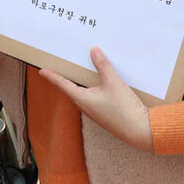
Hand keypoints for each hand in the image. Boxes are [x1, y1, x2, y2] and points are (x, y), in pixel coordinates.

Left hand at [39, 47, 153, 151]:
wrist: (141, 131)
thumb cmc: (125, 110)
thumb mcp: (113, 82)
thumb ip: (103, 66)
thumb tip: (94, 51)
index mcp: (82, 99)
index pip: (63, 84)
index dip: (53, 76)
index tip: (42, 70)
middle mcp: (85, 106)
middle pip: (73, 87)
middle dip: (68, 76)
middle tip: (63, 64)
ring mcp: (95, 111)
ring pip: (85, 92)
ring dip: (83, 81)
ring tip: (83, 68)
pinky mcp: (105, 113)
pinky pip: (95, 97)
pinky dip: (95, 87)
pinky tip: (102, 81)